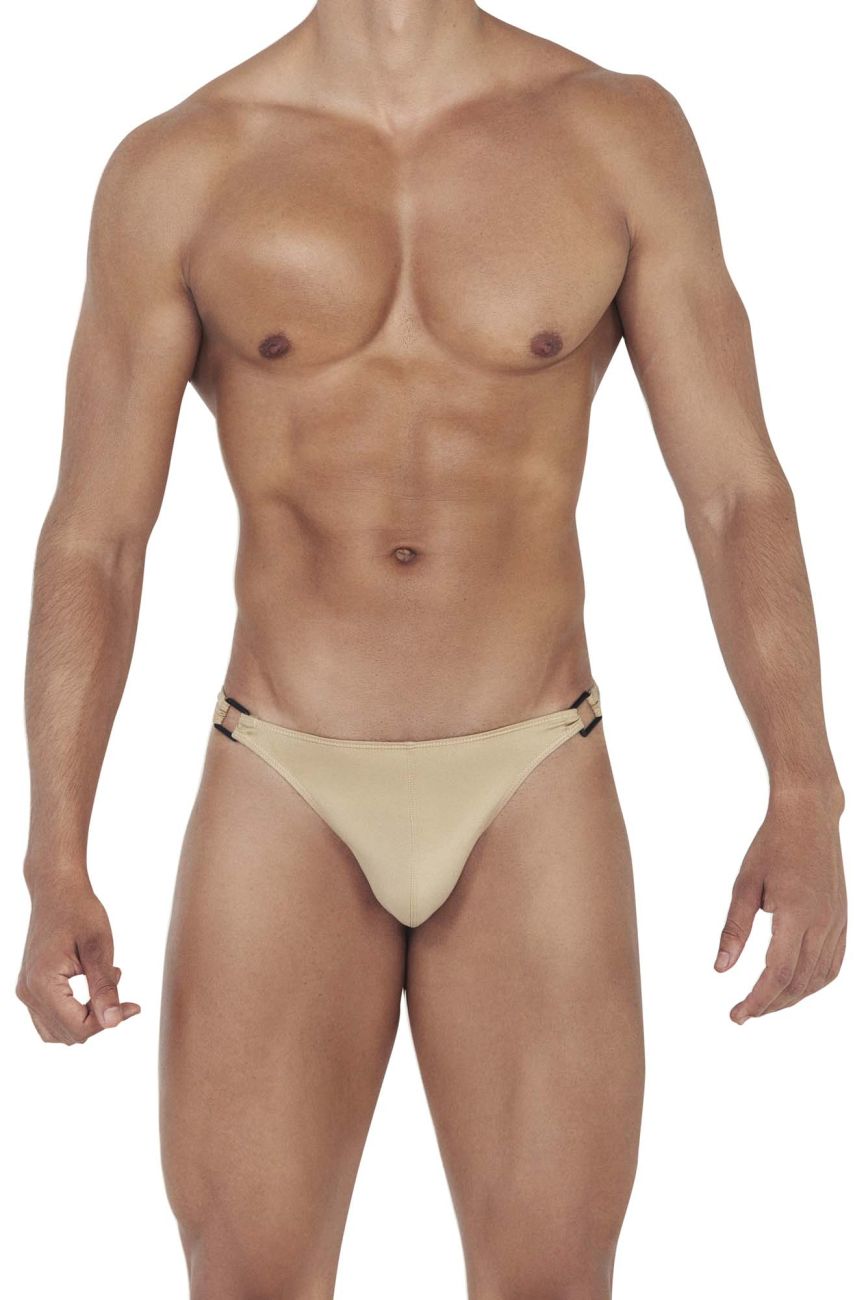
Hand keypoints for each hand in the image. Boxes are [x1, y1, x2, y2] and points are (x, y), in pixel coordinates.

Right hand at [17, 873, 140, 1043]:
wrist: (56, 889)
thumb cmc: (79, 911)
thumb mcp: (99, 948)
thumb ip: (104, 988)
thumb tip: (114, 1023)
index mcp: (43, 983)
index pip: (78, 1027)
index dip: (110, 1022)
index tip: (134, 1005)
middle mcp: (28, 992)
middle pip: (69, 1034)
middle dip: (100, 1019)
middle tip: (120, 986)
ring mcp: (25, 991)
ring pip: (57, 1032)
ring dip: (87, 1018)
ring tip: (106, 984)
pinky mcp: (30, 987)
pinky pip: (50, 1018)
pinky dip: (74, 1011)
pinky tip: (93, 986)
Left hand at [715, 792, 845, 1022]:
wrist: (809, 816)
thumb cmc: (773, 845)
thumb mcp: (745, 884)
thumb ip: (734, 929)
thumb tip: (721, 969)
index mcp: (797, 913)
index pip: (778, 973)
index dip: (757, 1000)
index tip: (737, 1015)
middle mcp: (823, 923)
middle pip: (799, 982)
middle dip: (770, 1004)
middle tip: (743, 1013)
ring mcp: (838, 922)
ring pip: (819, 977)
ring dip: (792, 997)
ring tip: (765, 1003)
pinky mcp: (843, 919)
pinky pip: (834, 963)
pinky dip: (814, 982)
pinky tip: (796, 986)